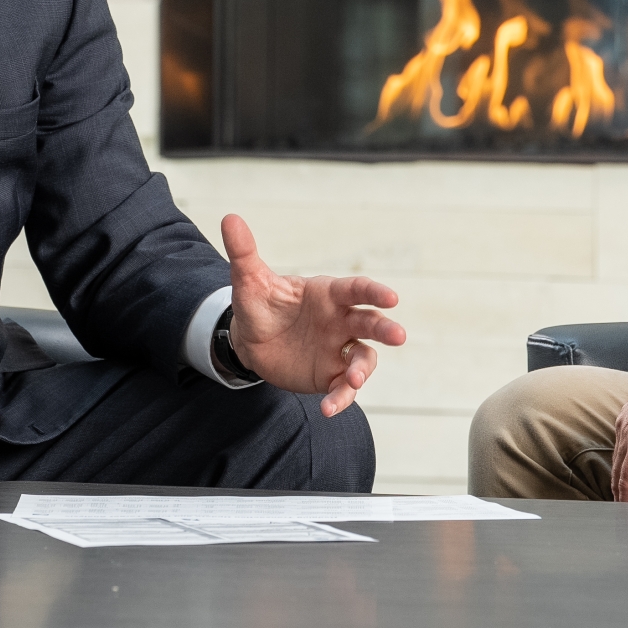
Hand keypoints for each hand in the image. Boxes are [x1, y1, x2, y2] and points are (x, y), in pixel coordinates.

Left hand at [220, 215, 406, 415]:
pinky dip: (340, 398)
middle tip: (398, 336)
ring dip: (363, 369)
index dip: (374, 291)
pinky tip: (328, 408)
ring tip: (355, 380)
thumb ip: (244, 252)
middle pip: (370, 322)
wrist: (250, 341)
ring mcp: (337, 349)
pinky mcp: (329, 374)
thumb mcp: (249, 281)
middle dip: (385, 328)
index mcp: (327, 294)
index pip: (355, 289)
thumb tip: (229, 218)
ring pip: (362, 358)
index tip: (391, 297)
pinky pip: (342, 387)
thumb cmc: (259, 304)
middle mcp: (339, 321)